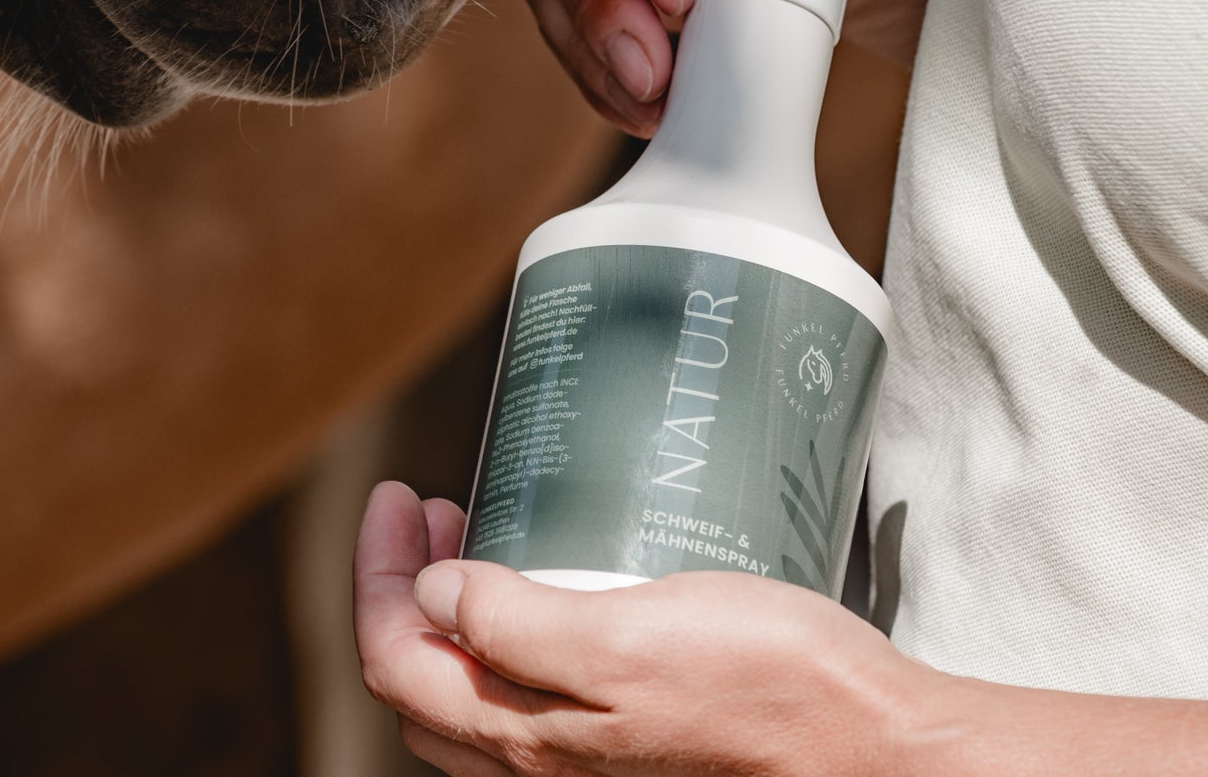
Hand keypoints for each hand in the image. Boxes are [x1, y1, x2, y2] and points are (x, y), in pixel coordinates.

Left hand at [354, 481, 929, 776]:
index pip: (396, 663)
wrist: (870, 749)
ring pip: (470, 693)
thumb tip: (428, 597)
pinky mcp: (630, 740)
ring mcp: (586, 759)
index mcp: (530, 741)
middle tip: (426, 510)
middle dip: (402, 589)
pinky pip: (528, 694)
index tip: (395, 496)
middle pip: (421, 680)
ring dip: (448, 611)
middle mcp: (545, 765)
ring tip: (469, 535)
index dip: (376, 577)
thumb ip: (519, 626)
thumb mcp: (629, 641)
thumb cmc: (768, 686)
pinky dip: (504, 633)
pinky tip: (543, 584)